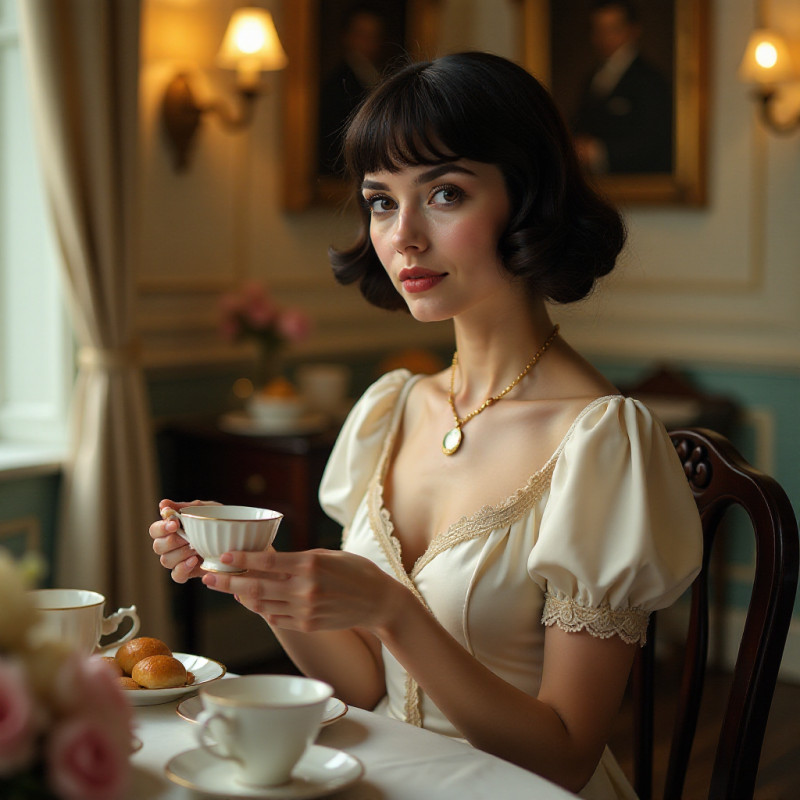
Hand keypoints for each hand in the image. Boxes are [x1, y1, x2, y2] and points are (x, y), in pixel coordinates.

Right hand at [149, 499, 218, 582]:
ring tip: (196, 548)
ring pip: (166, 560)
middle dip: (171, 541)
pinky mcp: (188, 573)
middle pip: (157, 547)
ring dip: (180, 553)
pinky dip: (183, 568)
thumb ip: (184, 507)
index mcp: (172, 529)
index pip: (155, 530)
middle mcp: (171, 546)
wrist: (239, 538)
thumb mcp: (205, 509)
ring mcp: (179, 560)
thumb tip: (162, 504)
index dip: (161, 527)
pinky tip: (194, 560)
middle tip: (187, 538)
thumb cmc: (219, 520)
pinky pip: (176, 576)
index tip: (175, 523)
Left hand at [201, 547, 403, 634]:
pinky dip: (261, 608)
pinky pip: (275, 617)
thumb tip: (266, 561)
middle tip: (207, 577)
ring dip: (240, 596)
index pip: (266, 562)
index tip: (222, 556)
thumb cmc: (354, 571)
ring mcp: (305, 611)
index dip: (241, 560)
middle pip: (255, 586)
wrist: (378, 602)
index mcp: (310, 565)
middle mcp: (304, 589)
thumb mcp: (327, 555)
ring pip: (261, 604)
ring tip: (227, 587)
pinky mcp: (306, 625)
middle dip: (227, 582)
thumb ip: (297, 559)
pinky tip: (252, 600)